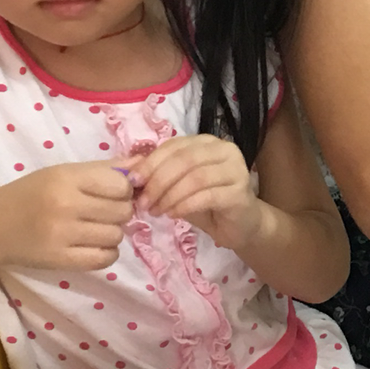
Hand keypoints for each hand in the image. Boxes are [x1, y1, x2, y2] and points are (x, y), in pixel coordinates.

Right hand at [0, 162, 132, 272]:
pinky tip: (93, 245)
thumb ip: (102, 169)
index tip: (112, 193)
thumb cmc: (30, 194)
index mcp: (66, 177)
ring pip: (117, 236)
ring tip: (94, 228)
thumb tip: (141, 165)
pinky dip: (106, 253)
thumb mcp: (61, 172)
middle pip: (122, 211)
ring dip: (112, 233)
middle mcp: (65, 204)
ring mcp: (63, 235)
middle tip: (102, 212)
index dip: (123, 190)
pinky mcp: (61, 260)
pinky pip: (105, 258)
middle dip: (119, 212)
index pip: (120, 185)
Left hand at [128, 134, 257, 247]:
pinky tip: (173, 215)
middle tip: (144, 202)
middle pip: (184, 160)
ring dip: (170, 196)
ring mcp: (236, 169)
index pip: (174, 146)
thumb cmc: (206, 203)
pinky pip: (207, 196)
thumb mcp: (178, 185)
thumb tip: (130, 174)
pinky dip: (185, 205)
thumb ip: (159, 175)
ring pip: (195, 178)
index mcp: (207, 142)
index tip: (133, 182)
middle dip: (158, 181)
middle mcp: (224, 150)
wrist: (239, 226)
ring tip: (157, 211)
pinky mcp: (240, 192)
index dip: (151, 163)